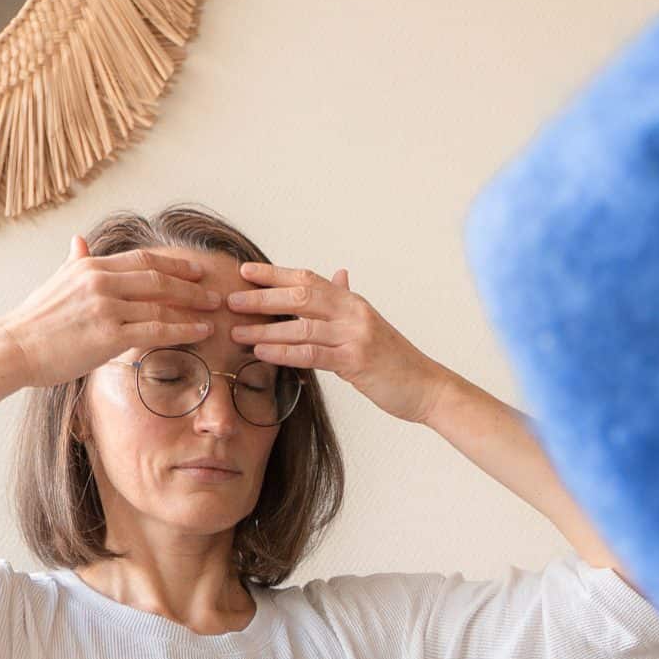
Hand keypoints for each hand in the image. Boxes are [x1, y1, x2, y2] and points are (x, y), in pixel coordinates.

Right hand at [0, 233, 235, 390]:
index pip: (142, 259)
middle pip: (158, 277)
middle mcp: (100, 281)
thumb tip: (79, 240)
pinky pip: (156, 329)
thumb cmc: (34, 321)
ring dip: (193, 307)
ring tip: (213, 313)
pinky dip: (183, 329)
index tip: (195, 270)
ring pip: (161, 303)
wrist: (15, 348)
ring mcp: (106, 307)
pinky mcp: (109, 335)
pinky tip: (200, 332)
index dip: (173, 264)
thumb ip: (75, 262)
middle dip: (191, 284)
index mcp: (90, 266)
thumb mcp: (56, 282)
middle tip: (215, 291)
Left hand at [225, 264, 446, 423]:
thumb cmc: (395, 361)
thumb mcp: (370, 325)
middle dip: (262, 297)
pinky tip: (262, 353)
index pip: (308, 279)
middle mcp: (353, 312)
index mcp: (352, 302)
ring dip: (265, 329)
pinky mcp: (356, 361)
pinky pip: (312, 354)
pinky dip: (284, 352)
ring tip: (237, 332)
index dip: (274, 273)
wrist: (427, 387)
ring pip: (301, 326)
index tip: (245, 272)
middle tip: (231, 300)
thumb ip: (347, 301)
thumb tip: (337, 275)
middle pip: (300, 296)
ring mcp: (355, 335)